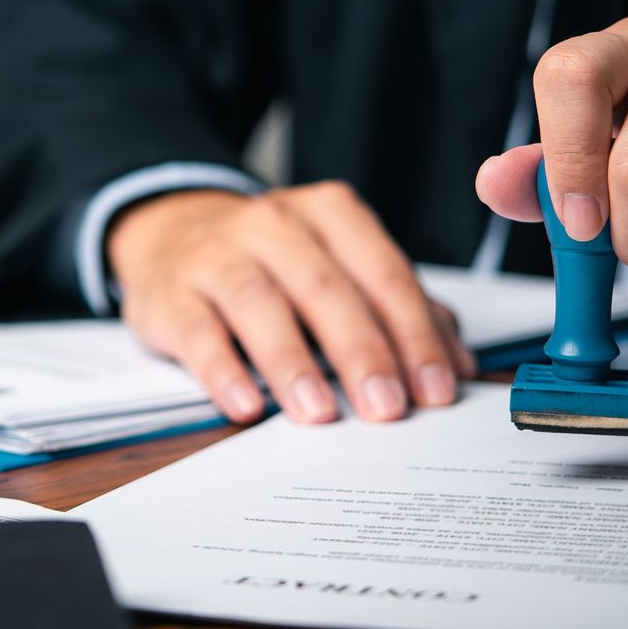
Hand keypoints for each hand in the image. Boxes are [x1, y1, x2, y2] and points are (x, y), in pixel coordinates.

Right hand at [106, 183, 474, 425]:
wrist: (171, 230)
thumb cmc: (273, 260)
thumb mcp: (337, 263)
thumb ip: (397, 308)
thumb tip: (456, 365)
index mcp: (329, 214)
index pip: (383, 273)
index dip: (413, 334)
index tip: (434, 390)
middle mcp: (274, 225)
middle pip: (326, 288)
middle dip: (362, 352)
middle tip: (386, 408)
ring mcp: (217, 255)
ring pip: (260, 305)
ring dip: (294, 364)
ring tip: (319, 413)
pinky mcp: (171, 294)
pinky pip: (198, 331)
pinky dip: (223, 370)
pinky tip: (246, 405)